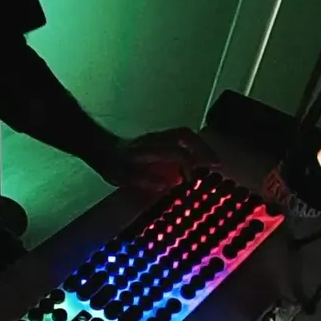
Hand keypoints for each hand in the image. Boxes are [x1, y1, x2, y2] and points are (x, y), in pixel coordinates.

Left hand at [97, 127, 219, 191]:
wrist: (103, 149)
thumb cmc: (114, 165)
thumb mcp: (123, 177)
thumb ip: (143, 180)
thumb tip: (165, 185)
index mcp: (146, 149)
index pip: (172, 151)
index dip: (186, 163)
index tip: (196, 177)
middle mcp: (155, 139)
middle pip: (183, 136)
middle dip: (202, 148)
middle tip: (216, 164)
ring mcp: (158, 136)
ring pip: (184, 135)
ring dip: (201, 146)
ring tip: (213, 162)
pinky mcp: (161, 138)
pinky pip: (181, 137)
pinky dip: (195, 146)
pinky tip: (200, 160)